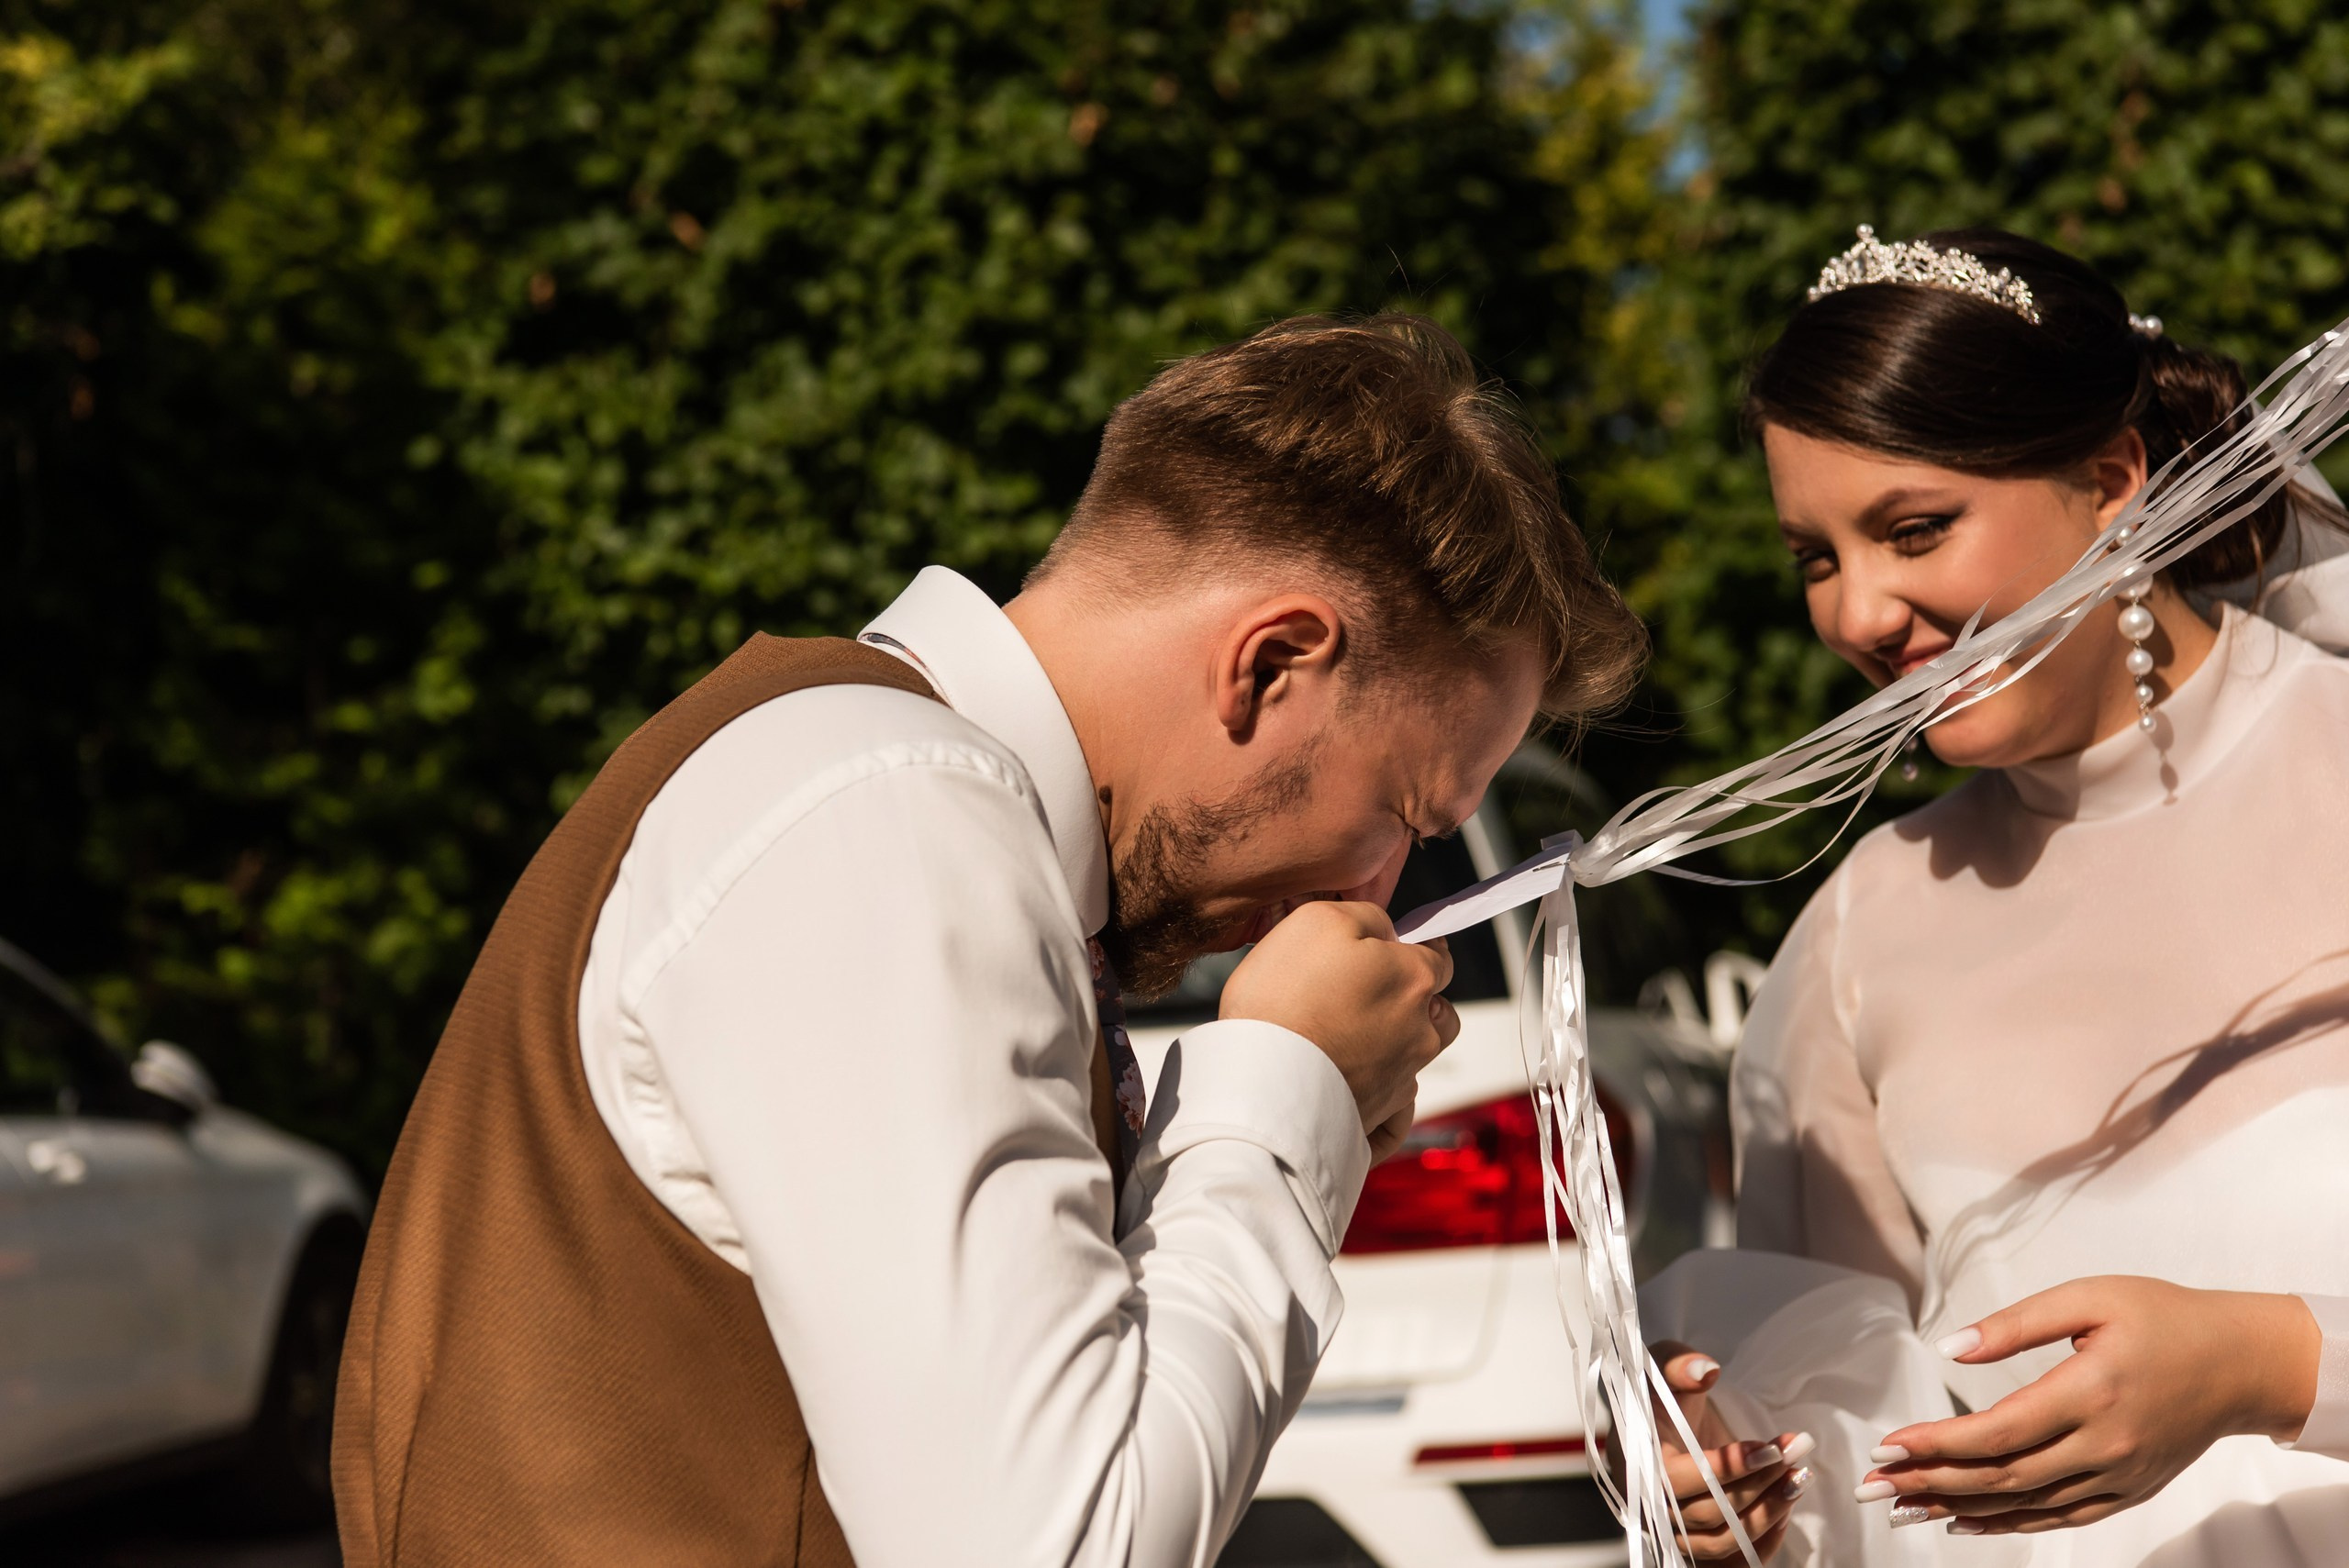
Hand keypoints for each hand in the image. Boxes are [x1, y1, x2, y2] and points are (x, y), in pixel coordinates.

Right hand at [1220, 902, 1456, 1140]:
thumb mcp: (1319, 920)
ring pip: (1416, 1060)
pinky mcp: (1379, 1118)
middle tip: (1367, 999)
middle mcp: (1420, 1032)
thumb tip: (1386, 930)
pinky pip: (1397, 1115)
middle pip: (1437, 1013)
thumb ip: (1367, 917)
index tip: (1396, 951)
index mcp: (1414, 980)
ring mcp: (1401, 1080)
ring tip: (1351, 1047)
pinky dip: (1385, 1108)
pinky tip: (1354, 1093)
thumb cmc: (1284, 998)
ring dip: (1397, 1051)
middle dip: (1416, 1003)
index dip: (1417, 950)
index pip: (1439, 957)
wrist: (1258, 1082)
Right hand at [1647, 1341, 1810, 1560]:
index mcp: (1637, 1462)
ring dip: (1768, 1513)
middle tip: (1795, 1453)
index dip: (1726, 1468)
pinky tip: (1787, 1508)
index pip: (1678, 1480)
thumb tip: (1706, 1370)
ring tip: (1799, 1478)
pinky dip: (1764, 1541)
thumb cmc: (1661, 1392)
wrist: (1662, 1421)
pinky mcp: (1699, 1541)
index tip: (1769, 1448)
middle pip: (1708, 1513)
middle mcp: (1652, 1504)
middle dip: (1760, 1484)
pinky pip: (1732, 1561)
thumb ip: (1680, 1364)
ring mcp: (1676, 1529)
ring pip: (1724, 1541)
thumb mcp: (1664, 1363)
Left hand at [1859, 1277, 2321, 1535]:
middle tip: (1875, 1487)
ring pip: (2025, 1504)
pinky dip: (2009, 1524)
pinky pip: (2059, 1518)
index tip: (1887, 1446)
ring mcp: (2117, 1476)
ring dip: (1958, 1508)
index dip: (1937, 1444)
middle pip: (2002, 1476)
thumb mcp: (2087, 1298)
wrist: (2240, 1363)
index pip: (1997, 1432)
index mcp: (2089, 1393)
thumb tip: (1950, 1349)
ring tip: (1902, 1508)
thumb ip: (2015, 1325)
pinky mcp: (2127, 1491)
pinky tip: (1966, 1521)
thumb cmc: (2162, 1317)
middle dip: (1930, 1483)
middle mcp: (2103, 1445)